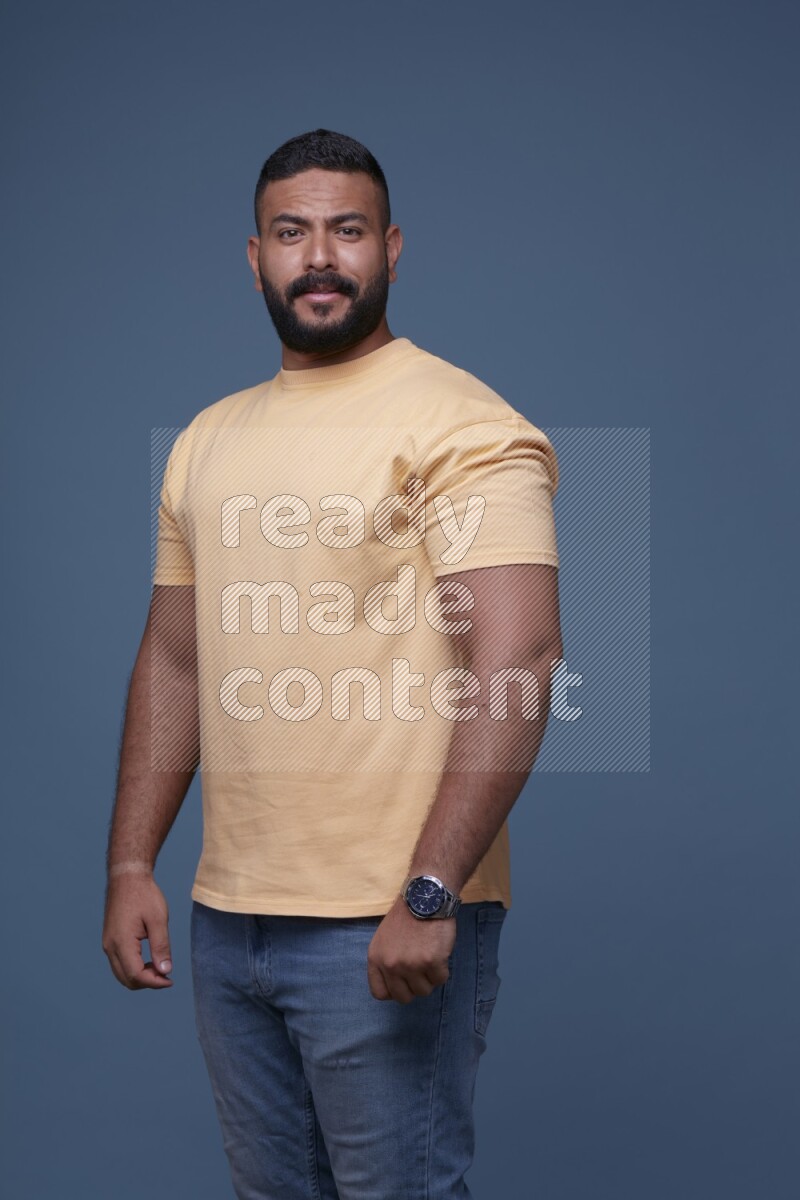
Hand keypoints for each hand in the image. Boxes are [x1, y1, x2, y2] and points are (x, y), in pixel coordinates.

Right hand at [102, 873, 173, 989]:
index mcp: (121, 942)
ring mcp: (107, 944)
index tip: (170, 980)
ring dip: (140, 976)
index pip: (136, 975)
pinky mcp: (109, 940)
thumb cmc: (144, 895)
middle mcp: (110, 947)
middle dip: (147, 982)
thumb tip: (165, 971)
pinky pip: (119, 964)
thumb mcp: (158, 919)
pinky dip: (133, 969)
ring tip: (159, 967)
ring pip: (121, 974)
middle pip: (126, 979)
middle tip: (167, 975)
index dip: (154, 982)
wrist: (127, 877)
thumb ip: (161, 946)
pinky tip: (148, 961)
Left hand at [367, 895, 456, 1003]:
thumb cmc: (406, 917)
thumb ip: (385, 962)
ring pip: (424, 991)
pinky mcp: (432, 962)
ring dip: (430, 977)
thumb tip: (394, 985)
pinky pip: (440, 980)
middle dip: (414, 987)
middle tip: (420, 970)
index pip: (380, 993)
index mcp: (375, 958)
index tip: (403, 982)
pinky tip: (439, 953)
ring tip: (430, 956)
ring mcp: (411, 964)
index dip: (394, 991)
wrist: (425, 897)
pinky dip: (443, 969)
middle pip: (403, 997)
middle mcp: (391, 964)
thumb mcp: (384, 939)